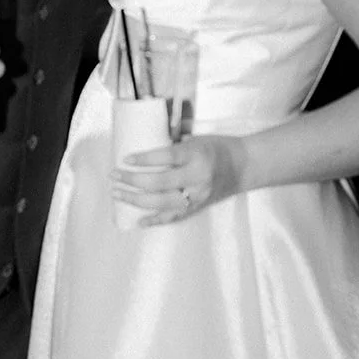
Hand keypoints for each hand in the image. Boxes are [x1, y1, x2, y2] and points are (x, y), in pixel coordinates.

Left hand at [111, 135, 245, 226]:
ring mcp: (197, 196)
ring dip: (135, 200)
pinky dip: (154, 220)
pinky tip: (138, 220)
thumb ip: (174, 143)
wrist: (244, 166)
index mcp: (196, 155)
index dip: (143, 159)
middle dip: (131, 180)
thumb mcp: (197, 138)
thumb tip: (144, 140)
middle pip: (158, 183)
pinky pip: (173, 217)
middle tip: (114, 176)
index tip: (125, 158)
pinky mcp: (198, 208)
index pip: (165, 158)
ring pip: (161, 203)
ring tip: (117, 194)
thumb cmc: (219, 147)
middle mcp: (197, 178)